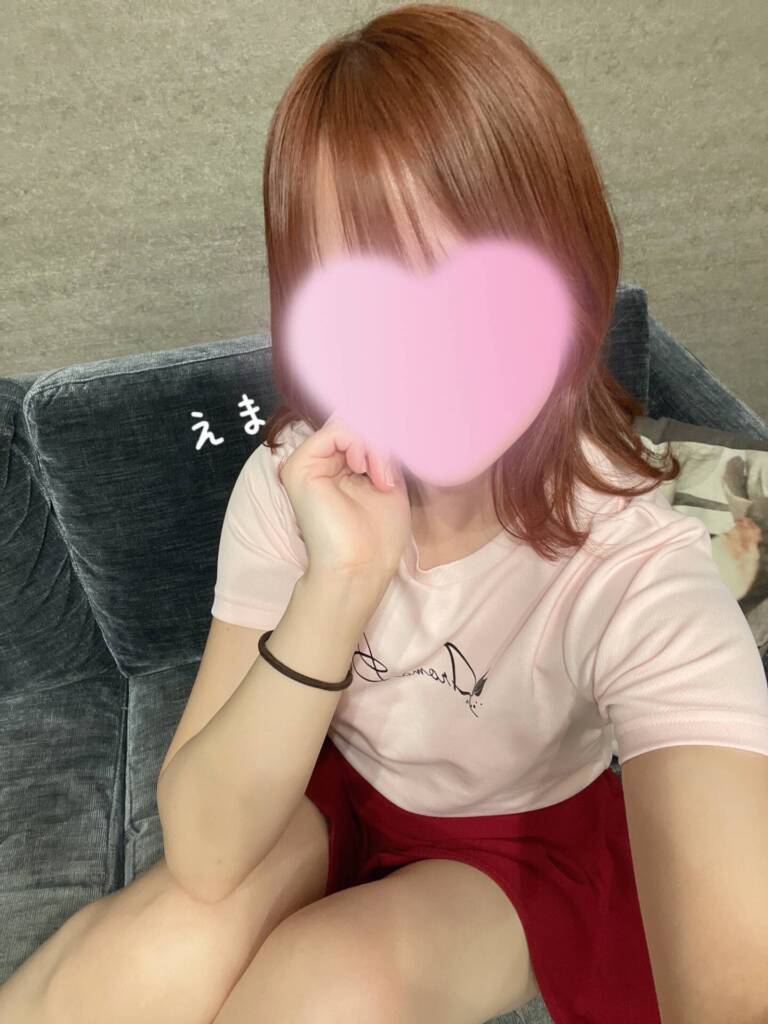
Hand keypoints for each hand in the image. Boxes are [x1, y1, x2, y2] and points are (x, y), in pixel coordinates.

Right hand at [278, 413, 411, 581]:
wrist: (361, 567)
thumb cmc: (379, 536)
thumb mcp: (390, 480)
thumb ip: (384, 449)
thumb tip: (390, 419)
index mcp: (338, 466)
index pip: (361, 427)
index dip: (386, 434)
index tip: (402, 458)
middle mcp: (320, 462)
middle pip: (355, 421)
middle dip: (382, 439)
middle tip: (390, 474)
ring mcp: (308, 463)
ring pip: (348, 423)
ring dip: (376, 445)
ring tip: (382, 479)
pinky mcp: (300, 466)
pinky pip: (336, 430)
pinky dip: (360, 444)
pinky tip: (366, 471)